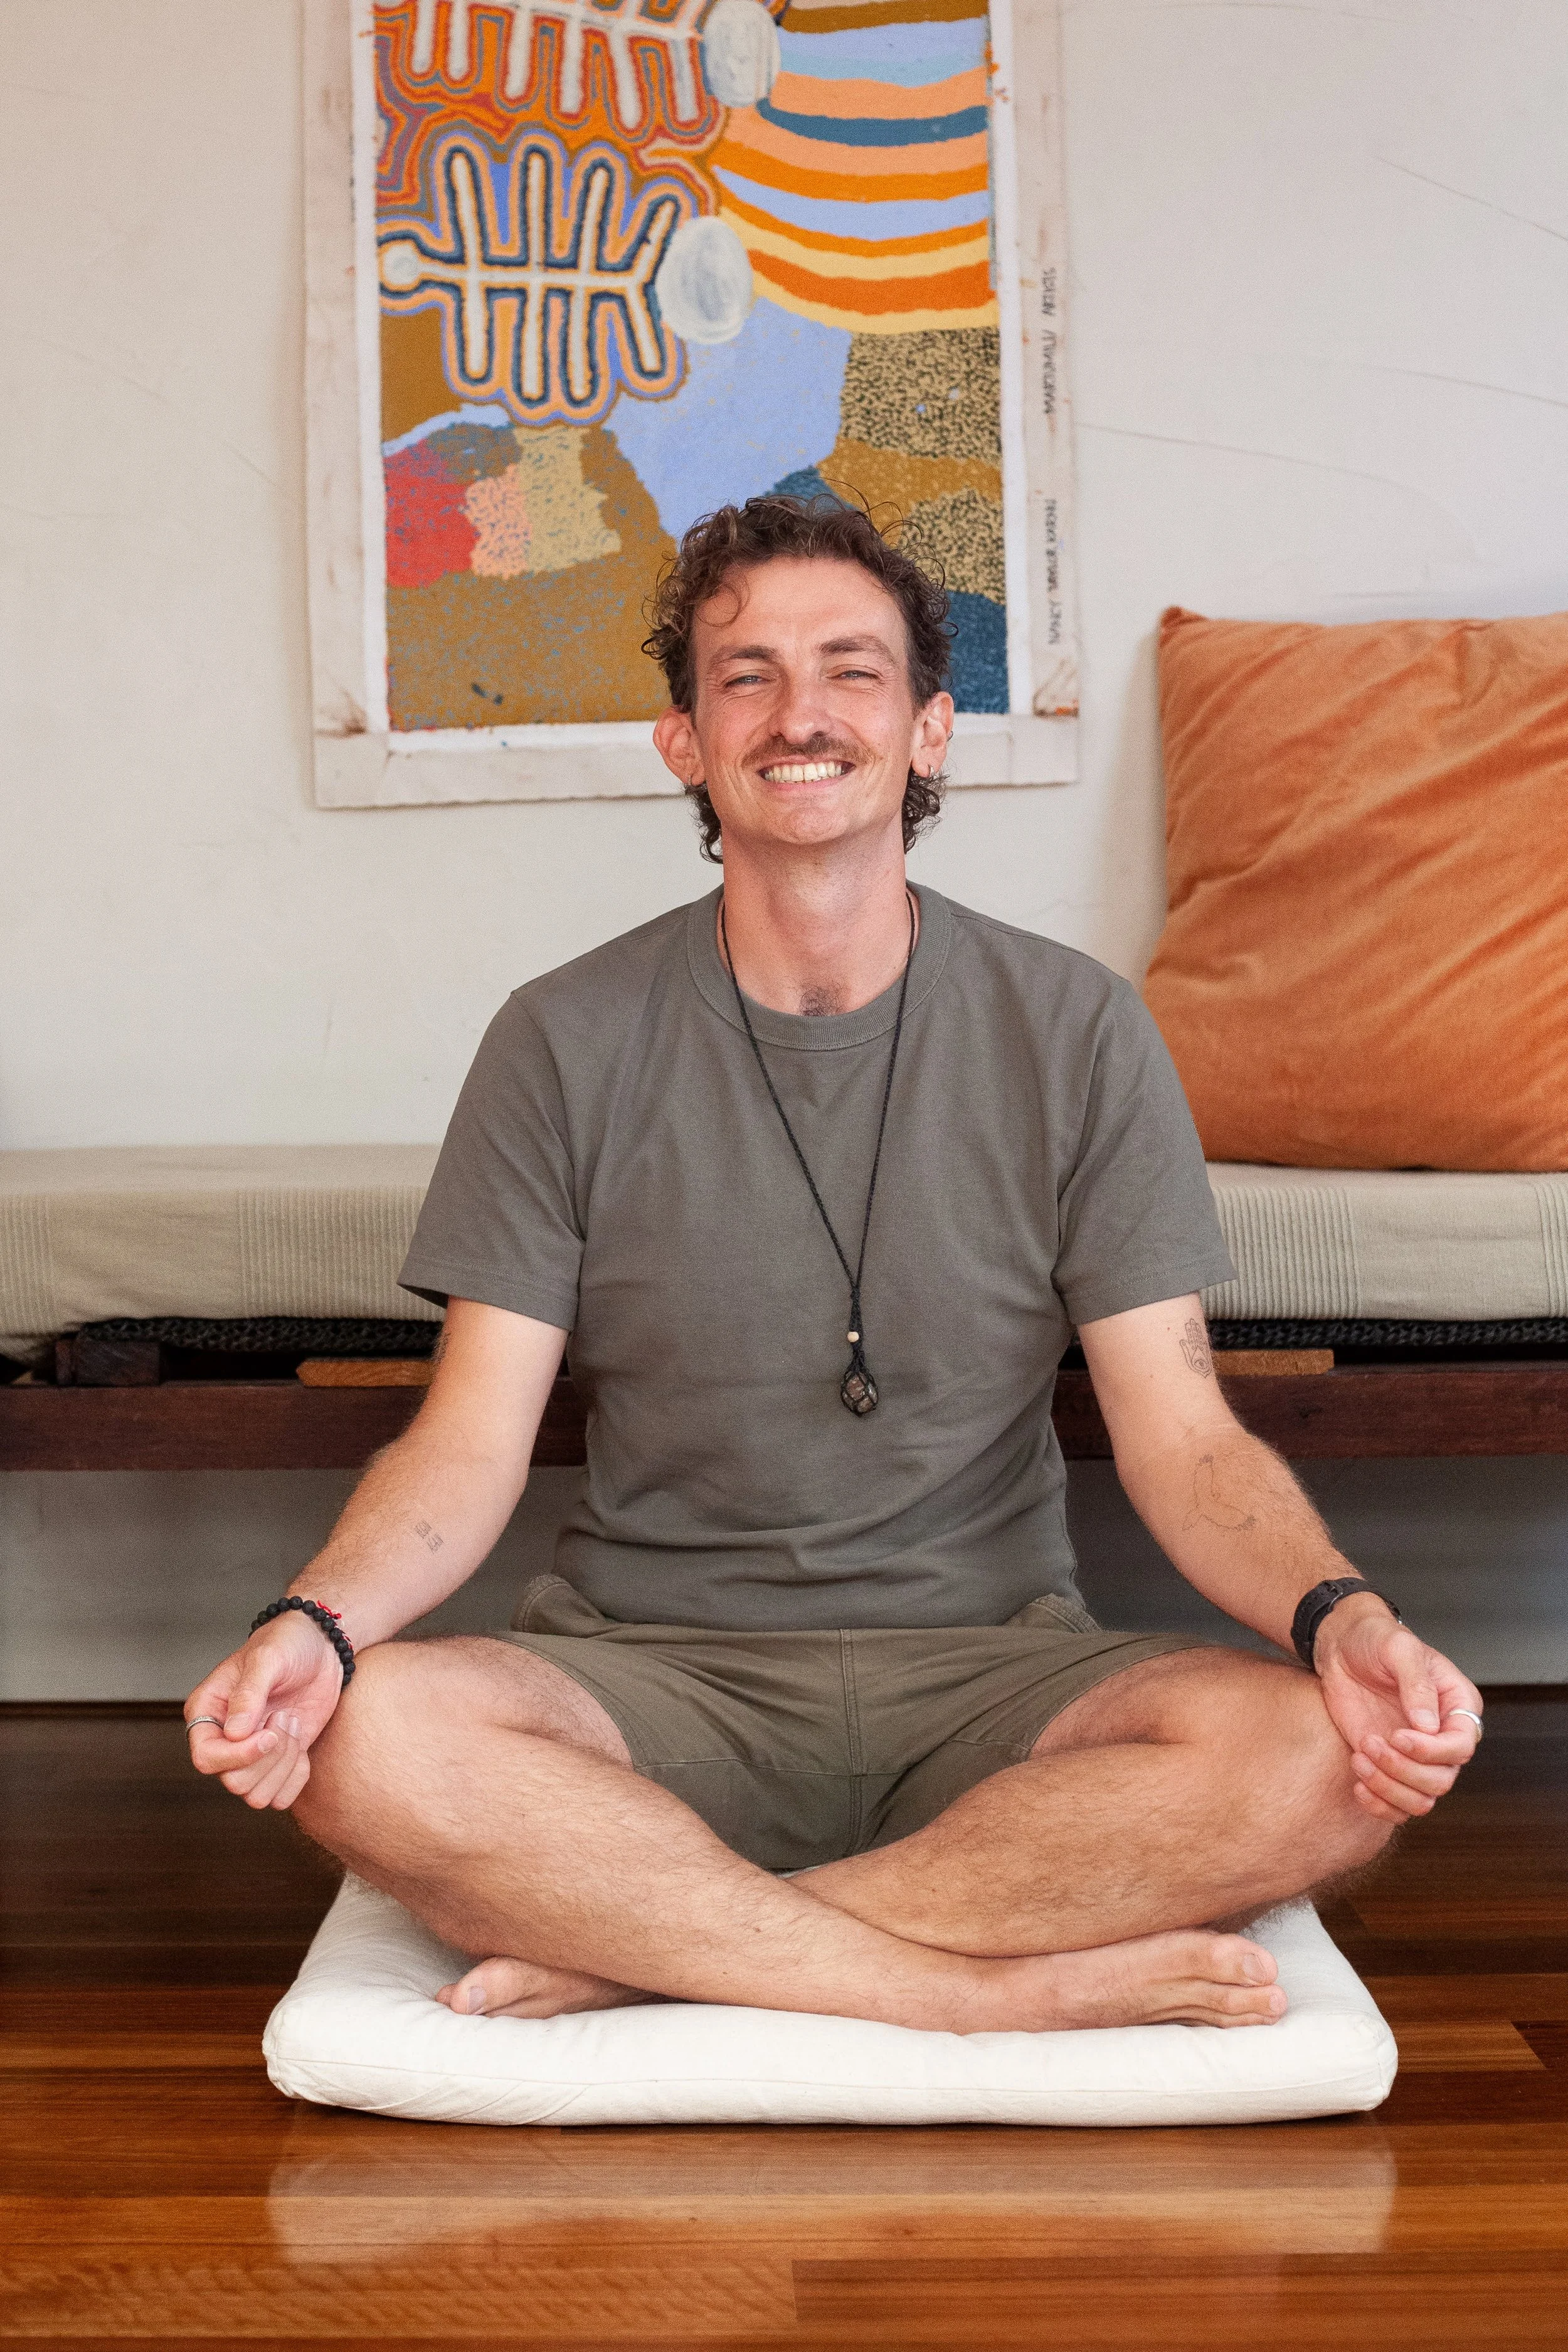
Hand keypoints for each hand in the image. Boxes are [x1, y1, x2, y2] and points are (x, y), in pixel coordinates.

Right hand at [184, 1613, 344, 1810]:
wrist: (321, 1647)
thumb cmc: (287, 1643)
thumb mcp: (267, 1658)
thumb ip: (249, 1694)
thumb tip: (235, 1734)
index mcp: (207, 1712)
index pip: (206, 1758)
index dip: (239, 1756)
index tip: (270, 1734)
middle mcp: (223, 1740)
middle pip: (234, 1783)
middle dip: (269, 1757)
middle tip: (284, 1718)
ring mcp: (251, 1755)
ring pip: (256, 1796)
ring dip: (284, 1765)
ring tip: (291, 1724)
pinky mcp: (277, 1763)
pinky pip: (280, 1798)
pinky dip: (296, 1777)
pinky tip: (302, 1746)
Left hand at [1314, 1595, 1482, 1822]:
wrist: (1341, 1647)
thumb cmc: (1376, 1639)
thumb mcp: (1398, 1648)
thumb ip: (1416, 1684)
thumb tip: (1429, 1727)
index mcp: (1457, 1706)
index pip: (1462, 1746)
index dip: (1431, 1750)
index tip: (1396, 1736)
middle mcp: (1443, 1737)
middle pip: (1442, 1779)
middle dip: (1404, 1770)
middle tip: (1370, 1743)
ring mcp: (1417, 1756)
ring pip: (1422, 1799)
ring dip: (1389, 1788)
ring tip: (1359, 1758)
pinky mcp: (1391, 1767)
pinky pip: (1398, 1806)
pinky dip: (1379, 1804)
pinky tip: (1357, 1783)